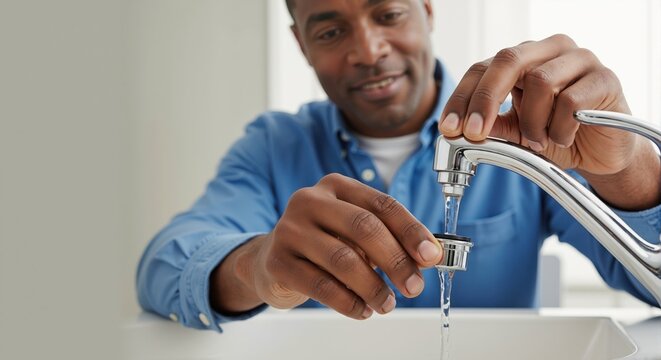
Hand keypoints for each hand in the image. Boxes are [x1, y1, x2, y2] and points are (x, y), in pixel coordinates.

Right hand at [212, 173, 442, 318]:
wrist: (269, 261)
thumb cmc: (321, 243)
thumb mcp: (354, 234)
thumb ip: (388, 240)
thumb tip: (427, 258)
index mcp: (335, 186)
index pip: (382, 204)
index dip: (411, 231)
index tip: (431, 256)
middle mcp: (310, 201)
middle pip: (364, 228)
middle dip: (396, 261)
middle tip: (414, 287)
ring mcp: (290, 230)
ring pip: (343, 259)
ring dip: (373, 287)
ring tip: (387, 304)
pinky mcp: (278, 261)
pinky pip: (321, 285)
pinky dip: (348, 302)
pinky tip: (362, 310)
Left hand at [439, 34, 659, 208]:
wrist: (601, 153)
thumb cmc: (556, 135)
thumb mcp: (515, 133)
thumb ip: (491, 127)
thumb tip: (458, 131)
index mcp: (523, 59)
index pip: (483, 68)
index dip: (462, 98)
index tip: (449, 128)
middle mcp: (549, 50)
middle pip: (507, 60)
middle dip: (484, 100)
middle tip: (473, 133)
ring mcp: (580, 59)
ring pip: (539, 81)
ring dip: (532, 122)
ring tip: (540, 141)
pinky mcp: (605, 78)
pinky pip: (570, 101)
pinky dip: (559, 129)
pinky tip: (564, 138)